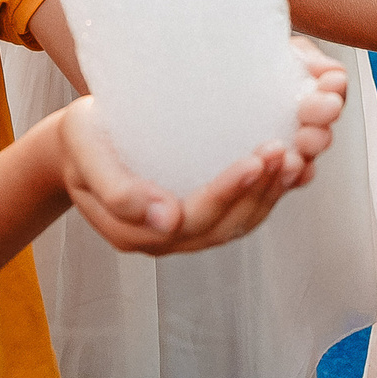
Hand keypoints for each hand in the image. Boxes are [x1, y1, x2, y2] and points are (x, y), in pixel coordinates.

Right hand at [57, 45, 345, 253]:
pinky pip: (244, 210)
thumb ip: (117, 189)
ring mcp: (186, 228)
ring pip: (240, 223)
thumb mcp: (86, 153)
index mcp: (135, 231)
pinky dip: (272, 192)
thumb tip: (167, 221)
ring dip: (271, 193)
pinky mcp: (204, 210)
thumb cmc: (83, 139)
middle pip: (224, 226)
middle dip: (258, 190)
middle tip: (284, 150)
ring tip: (296, 157)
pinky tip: (296, 167)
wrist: (80, 142)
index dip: (227, 192)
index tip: (254, 158)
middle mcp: (166, 238)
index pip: (192, 219)